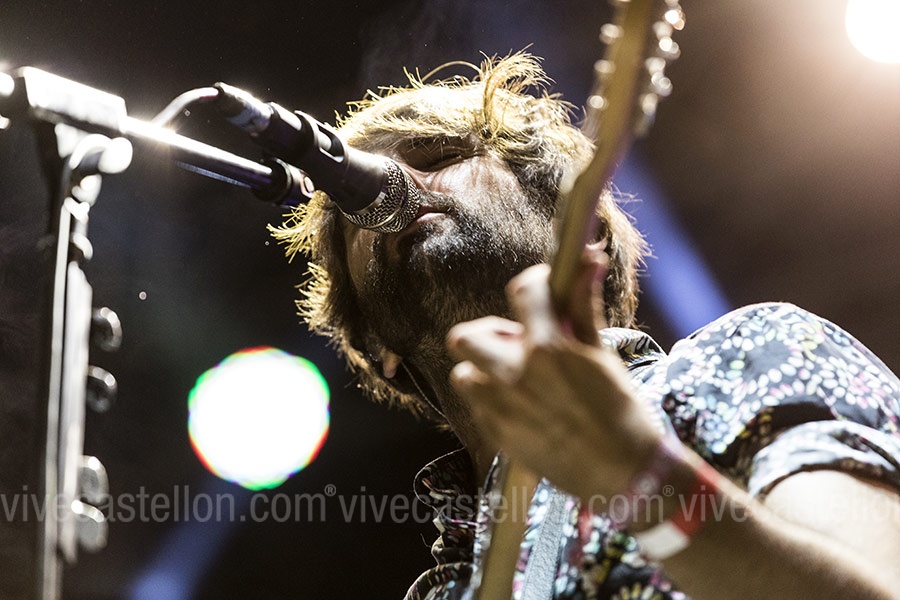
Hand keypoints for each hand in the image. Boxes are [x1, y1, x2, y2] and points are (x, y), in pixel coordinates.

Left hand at [446, 251, 660, 499]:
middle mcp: (515, 375)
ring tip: (516, 378)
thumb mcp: (602, 354)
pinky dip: (491, 399)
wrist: (623, 473)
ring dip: (485, 370)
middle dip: (488, 334)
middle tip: (518, 343)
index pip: (522, 292)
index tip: (541, 290)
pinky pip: (476, 405)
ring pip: (464, 373)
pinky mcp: (497, 435)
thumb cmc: (620, 411)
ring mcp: (501, 408)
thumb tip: (588, 259)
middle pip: (466, 336)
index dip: (533, 284)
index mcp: (547, 348)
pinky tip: (521, 405)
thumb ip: (583, 306)